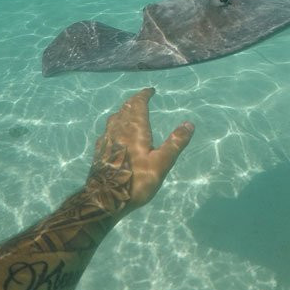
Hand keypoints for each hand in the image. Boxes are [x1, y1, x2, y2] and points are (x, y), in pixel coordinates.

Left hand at [85, 88, 193, 218]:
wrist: (104, 199)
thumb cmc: (135, 181)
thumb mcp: (161, 164)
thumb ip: (175, 143)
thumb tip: (189, 124)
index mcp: (134, 129)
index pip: (138, 105)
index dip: (144, 95)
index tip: (150, 91)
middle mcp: (119, 130)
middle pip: (125, 109)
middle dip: (134, 101)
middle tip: (141, 98)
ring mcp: (107, 140)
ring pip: (114, 119)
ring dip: (123, 111)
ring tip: (128, 111)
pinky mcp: (99, 152)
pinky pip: (107, 131)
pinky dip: (114, 125)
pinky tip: (114, 133)